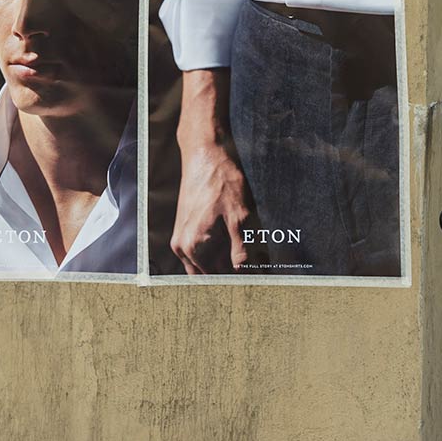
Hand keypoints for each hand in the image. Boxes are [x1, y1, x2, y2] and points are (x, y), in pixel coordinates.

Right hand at [171, 68, 252, 273]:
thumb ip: (243, 250)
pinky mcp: (184, 230)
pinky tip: (234, 250)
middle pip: (210, 277)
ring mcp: (181, 239)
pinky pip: (199, 255)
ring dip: (224, 268)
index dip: (241, 285)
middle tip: (257, 279)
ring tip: (250, 267)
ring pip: (203, 268)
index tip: (260, 288)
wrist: (204, 152)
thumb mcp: (241, 217)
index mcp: (196, 246)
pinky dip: (216, 257)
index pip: (221, 280)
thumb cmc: (223, 180)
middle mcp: (183, 247)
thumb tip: (249, 275)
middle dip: (232, 280)